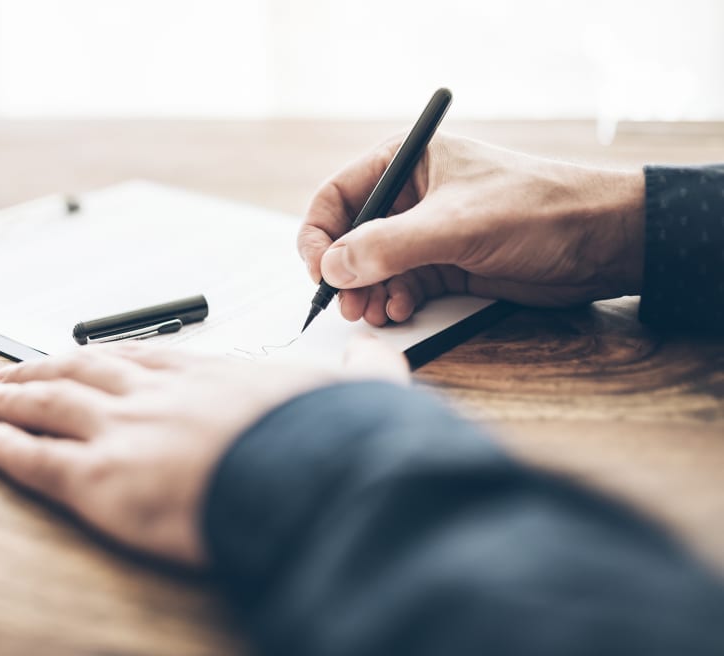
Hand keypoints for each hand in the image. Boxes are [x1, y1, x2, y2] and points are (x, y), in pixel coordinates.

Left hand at [0, 336, 408, 566]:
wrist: (310, 475)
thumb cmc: (328, 441)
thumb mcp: (357, 390)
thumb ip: (363, 368)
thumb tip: (376, 351)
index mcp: (209, 375)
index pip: (141, 357)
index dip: (103, 355)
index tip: (82, 355)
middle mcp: (156, 394)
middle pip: (83, 370)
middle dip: (44, 369)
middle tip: (15, 369)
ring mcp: (124, 431)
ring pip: (51, 406)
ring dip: (15, 398)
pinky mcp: (101, 480)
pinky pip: (39, 461)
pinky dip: (8, 448)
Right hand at [298, 134, 645, 324]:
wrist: (604, 241)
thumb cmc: (538, 210)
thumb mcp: (454, 225)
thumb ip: (388, 246)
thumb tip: (332, 268)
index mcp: (407, 163)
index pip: (337, 196)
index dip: (319, 234)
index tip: (319, 271)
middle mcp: (411, 196)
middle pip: (350, 236)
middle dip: (344, 272)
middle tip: (347, 305)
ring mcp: (428, 232)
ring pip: (374, 267)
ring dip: (368, 292)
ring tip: (376, 313)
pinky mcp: (447, 264)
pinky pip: (402, 284)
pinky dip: (394, 300)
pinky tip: (399, 311)